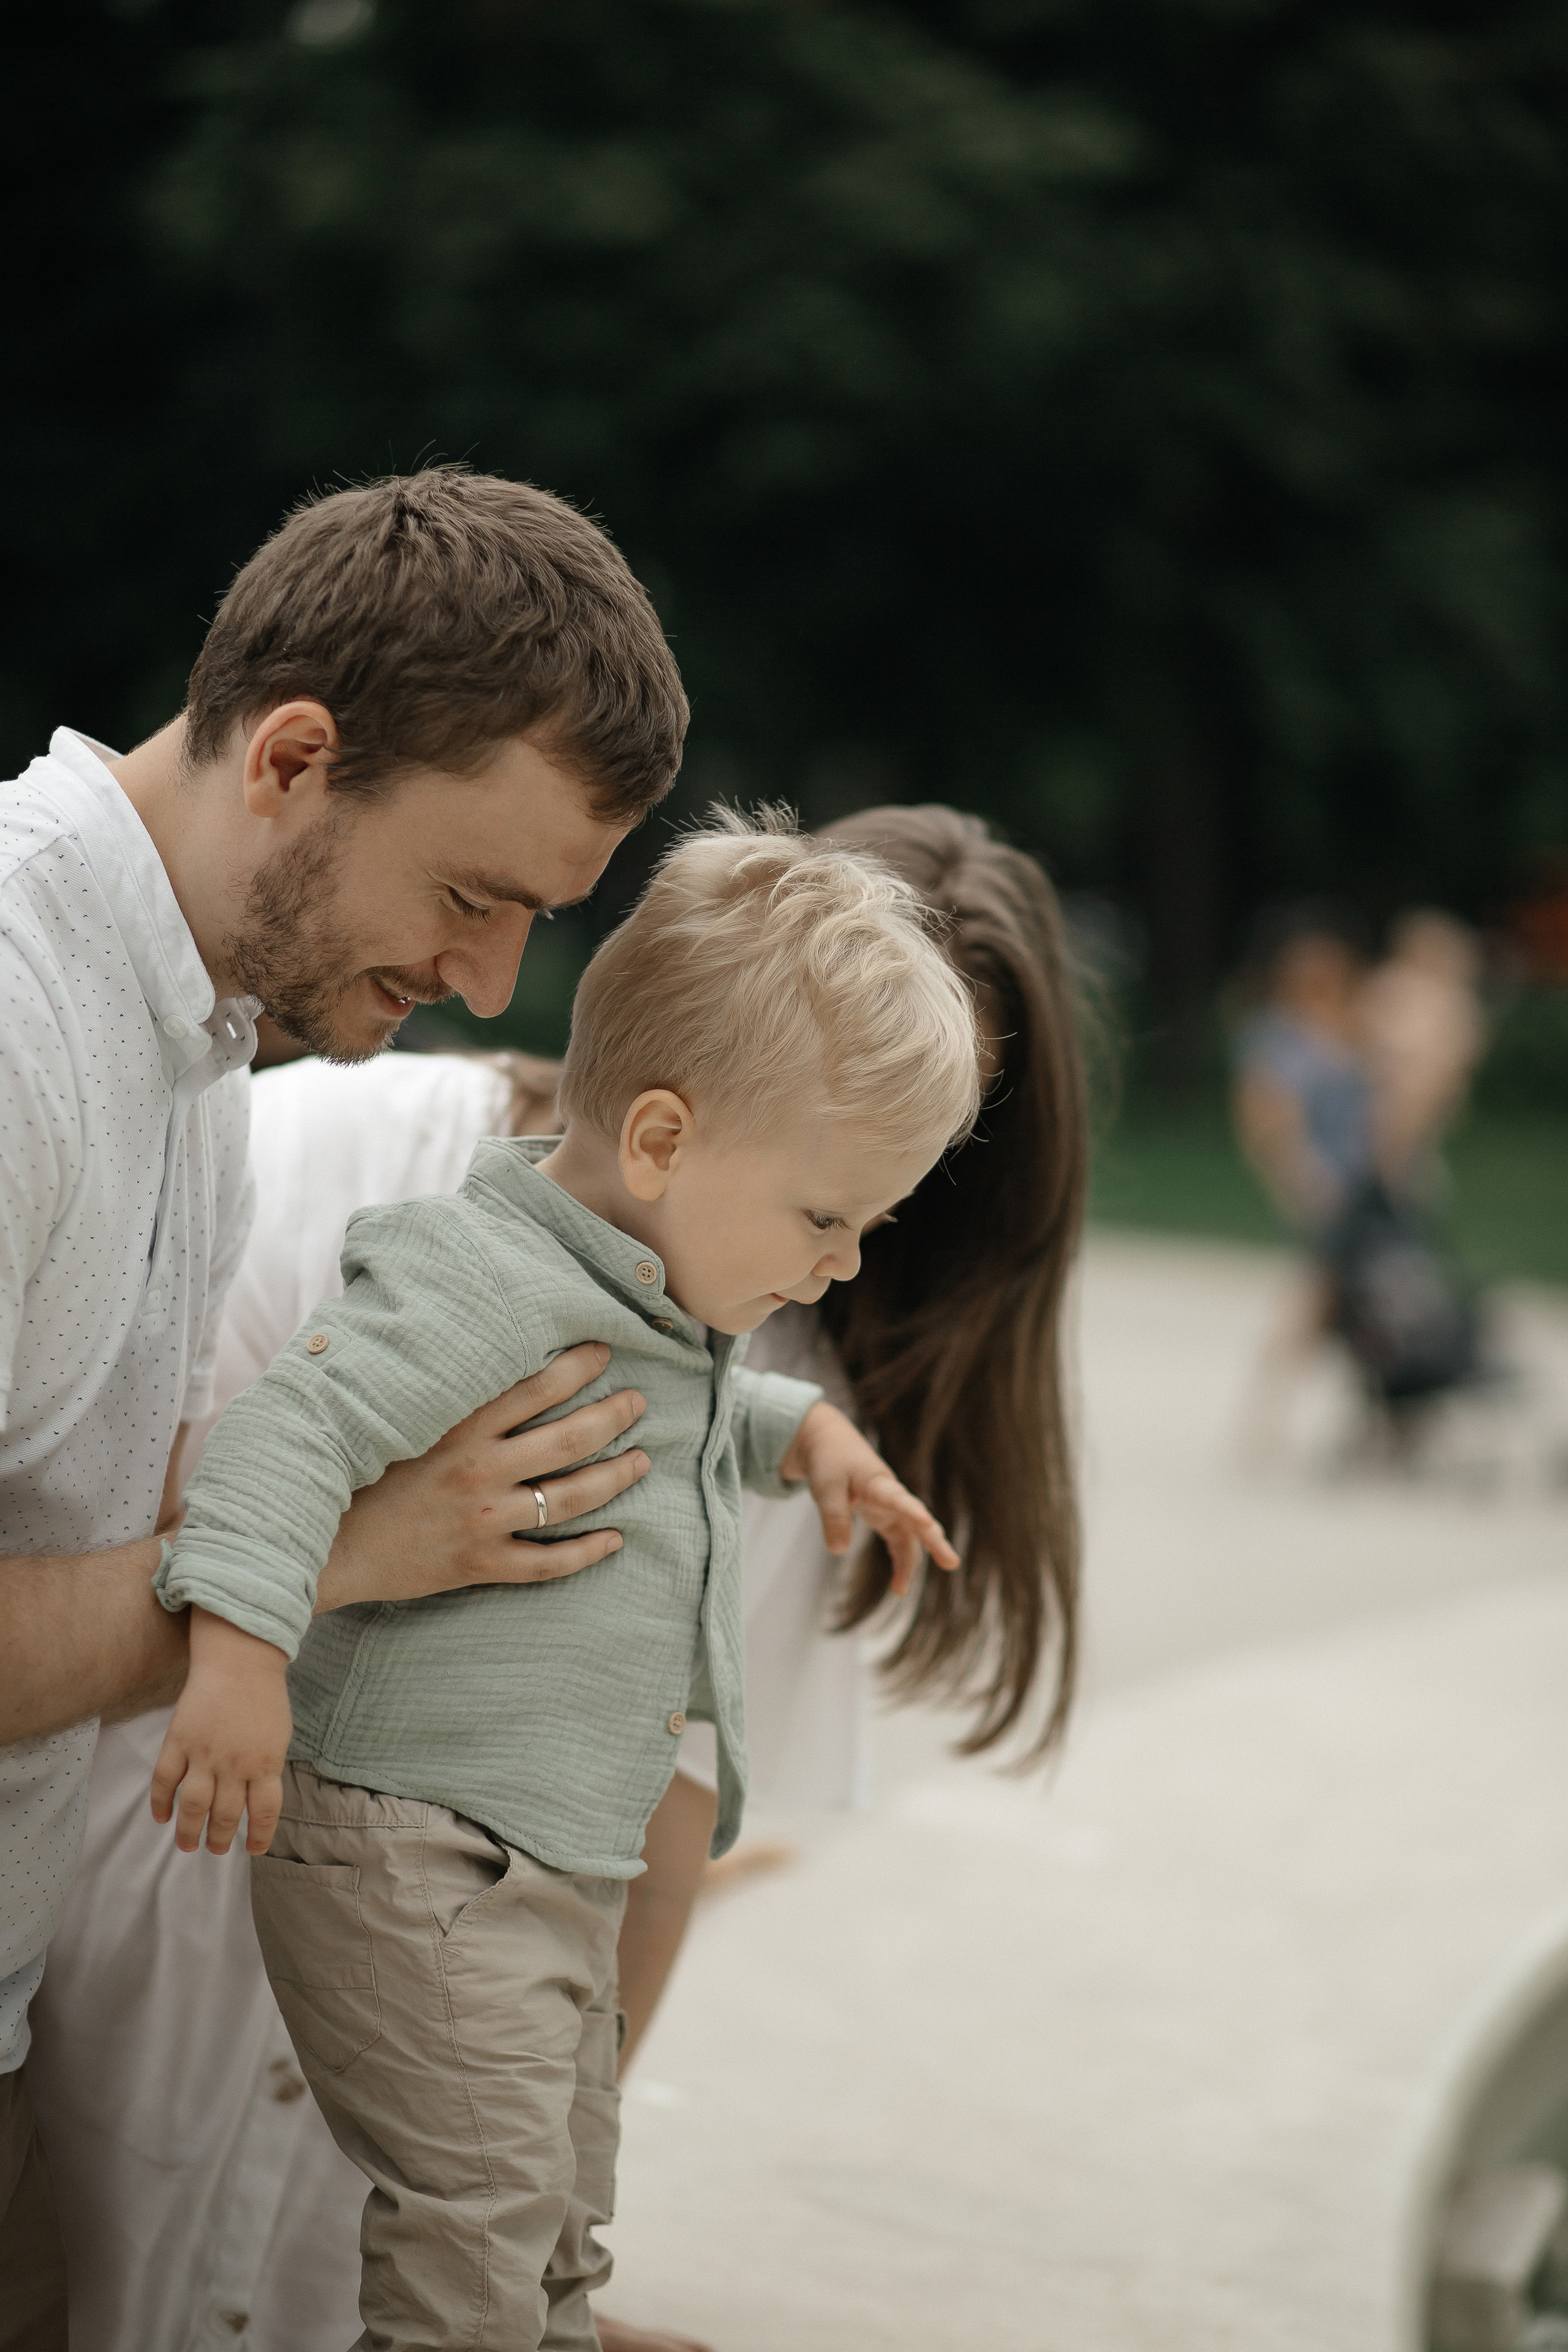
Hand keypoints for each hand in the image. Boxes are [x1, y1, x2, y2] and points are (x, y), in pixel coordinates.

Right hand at [150, 1607, 291, 1855]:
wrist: (240, 1660)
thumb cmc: (264, 1698)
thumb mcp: (278, 1736)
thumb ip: (266, 1768)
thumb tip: (254, 1800)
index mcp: (266, 1763)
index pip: (264, 1812)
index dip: (259, 1835)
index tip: (254, 1849)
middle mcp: (235, 1764)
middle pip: (225, 1815)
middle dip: (220, 1838)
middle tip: (216, 1850)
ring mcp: (205, 1753)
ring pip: (193, 1805)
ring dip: (189, 1831)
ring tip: (187, 1845)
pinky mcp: (180, 1740)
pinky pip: (165, 1779)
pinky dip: (161, 1802)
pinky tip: (161, 1817)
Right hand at [317, 1342, 649, 1610]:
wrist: (324, 1544)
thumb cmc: (357, 1473)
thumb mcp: (395, 1418)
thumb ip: (435, 1387)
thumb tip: (461, 1341)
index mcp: (457, 1426)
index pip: (535, 1386)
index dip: (578, 1366)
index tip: (604, 1351)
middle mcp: (478, 1470)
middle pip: (568, 1438)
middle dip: (613, 1417)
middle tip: (639, 1402)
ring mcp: (483, 1520)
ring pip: (570, 1498)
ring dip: (615, 1477)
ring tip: (642, 1460)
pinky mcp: (480, 1564)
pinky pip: (548, 1562)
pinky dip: (587, 1552)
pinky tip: (616, 1539)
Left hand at [778, 1401, 958, 1596]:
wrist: (830, 1443)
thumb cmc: (829, 1461)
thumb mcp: (824, 1487)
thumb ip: (833, 1517)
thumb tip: (838, 1551)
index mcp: (877, 1482)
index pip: (898, 1498)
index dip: (912, 1511)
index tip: (927, 1523)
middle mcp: (890, 1496)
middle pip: (916, 1521)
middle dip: (933, 1542)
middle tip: (951, 1562)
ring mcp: (890, 1507)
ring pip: (909, 1536)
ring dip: (911, 1561)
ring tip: (901, 1591)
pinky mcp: (884, 1515)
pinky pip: (898, 1541)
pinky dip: (899, 1560)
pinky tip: (898, 1585)